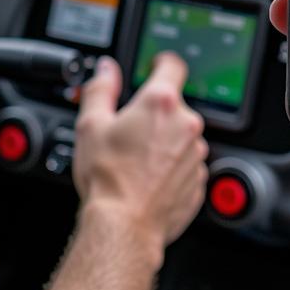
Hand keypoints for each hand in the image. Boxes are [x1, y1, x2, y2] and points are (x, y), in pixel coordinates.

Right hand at [72, 53, 208, 256]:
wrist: (124, 226)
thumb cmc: (107, 177)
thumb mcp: (91, 124)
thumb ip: (101, 88)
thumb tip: (107, 70)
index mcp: (161, 103)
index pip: (173, 66)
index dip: (162, 63)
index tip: (155, 66)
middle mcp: (186, 125)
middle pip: (174, 106)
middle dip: (154, 114)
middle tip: (129, 130)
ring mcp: (195, 155)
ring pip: (180, 137)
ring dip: (164, 141)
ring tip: (135, 160)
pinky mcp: (199, 182)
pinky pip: (185, 165)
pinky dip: (170, 167)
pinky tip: (147, 178)